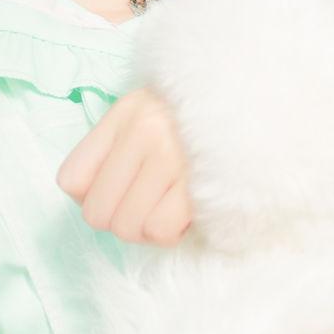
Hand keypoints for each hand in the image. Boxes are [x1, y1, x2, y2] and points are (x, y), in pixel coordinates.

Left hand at [55, 86, 193, 244]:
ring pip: (128, 228)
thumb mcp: (148, 112)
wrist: (261, 102)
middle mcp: (144, 132)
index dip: (90, 197)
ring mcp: (172, 158)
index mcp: (125, 114)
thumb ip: (111, 147)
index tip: (117, 191)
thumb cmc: (199, 118)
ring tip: (169, 208)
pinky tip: (186, 212)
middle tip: (147, 206)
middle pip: (98, 214)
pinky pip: (162, 231)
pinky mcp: (200, 185)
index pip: (71, 180)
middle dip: (120, 220)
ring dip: (147, 229)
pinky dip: (172, 231)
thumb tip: (82, 196)